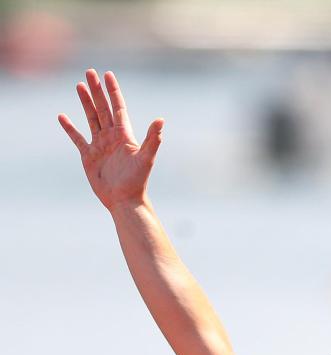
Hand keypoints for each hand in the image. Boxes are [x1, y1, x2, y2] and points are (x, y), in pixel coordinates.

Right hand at [58, 68, 163, 210]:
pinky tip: (62, 117)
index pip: (118, 108)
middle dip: (97, 91)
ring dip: (85, 102)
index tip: (108, 75)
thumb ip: (152, 139)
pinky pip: (77, 138)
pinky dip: (70, 128)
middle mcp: (112, 137)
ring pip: (91, 118)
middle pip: (103, 108)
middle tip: (90, 72)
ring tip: (79, 85)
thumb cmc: (137, 181)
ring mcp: (100, 146)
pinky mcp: (89, 156)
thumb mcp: (146, 158)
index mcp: (124, 135)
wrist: (124, 201)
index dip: (113, 91)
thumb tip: (161, 120)